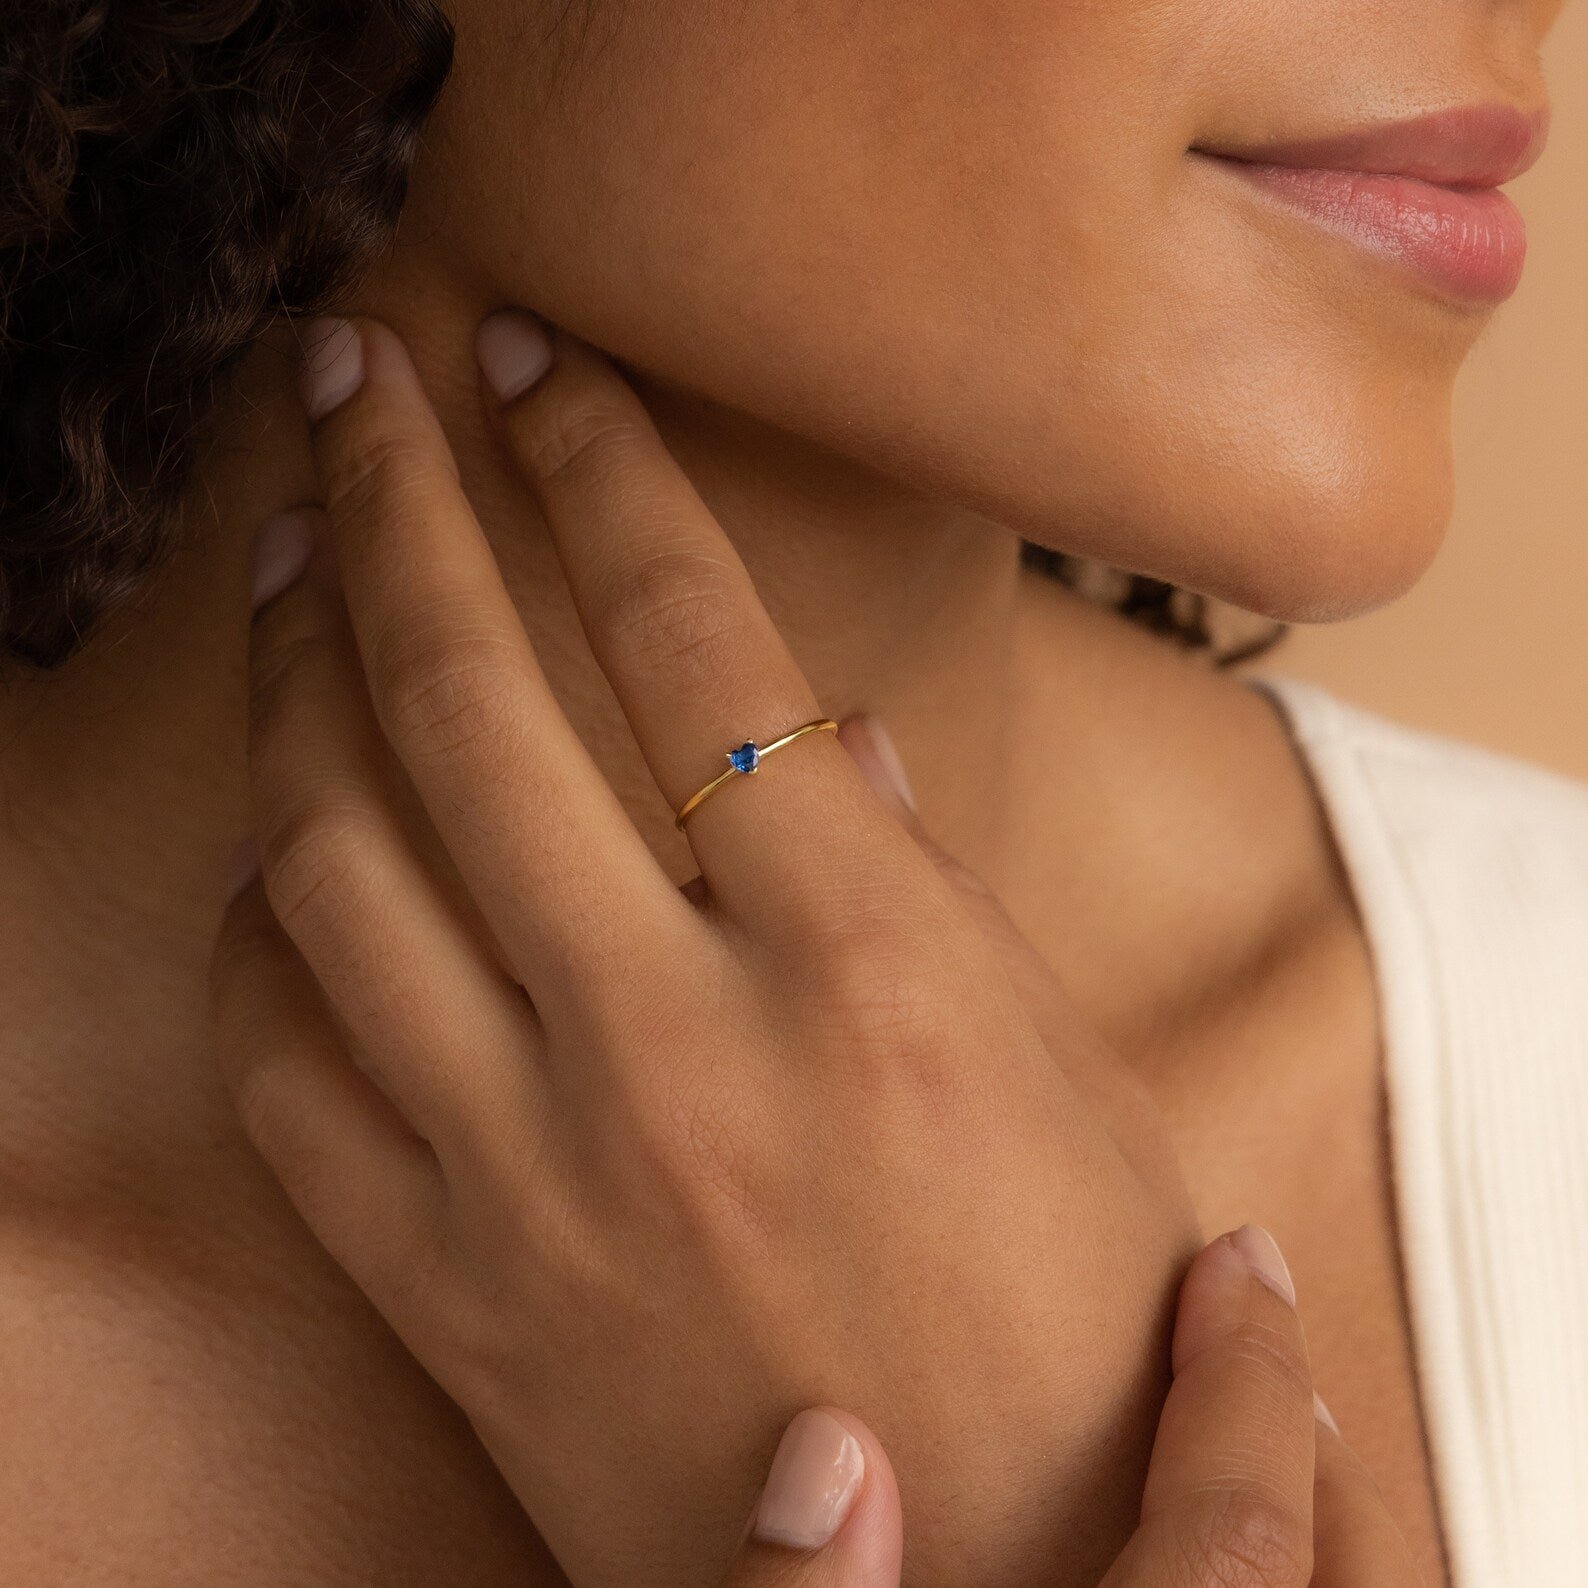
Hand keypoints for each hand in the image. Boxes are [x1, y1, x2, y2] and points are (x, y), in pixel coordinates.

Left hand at [211, 310, 1200, 1586]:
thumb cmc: (1073, 1324)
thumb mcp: (1055, 1069)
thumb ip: (923, 880)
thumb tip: (821, 732)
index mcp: (871, 969)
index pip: (694, 642)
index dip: (603, 469)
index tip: (542, 362)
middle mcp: (678, 1045)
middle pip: (471, 702)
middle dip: (391, 498)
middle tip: (349, 374)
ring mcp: (534, 1169)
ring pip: (335, 858)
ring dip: (293, 676)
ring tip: (286, 560)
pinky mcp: (446, 1287)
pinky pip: (286, 1065)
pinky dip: (263, 928)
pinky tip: (278, 849)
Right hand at [723, 1232, 1422, 1587]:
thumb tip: (826, 1447)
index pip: (1231, 1541)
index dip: (1248, 1376)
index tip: (1240, 1258)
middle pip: (1350, 1578)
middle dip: (1317, 1437)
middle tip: (1270, 1327)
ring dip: (1331, 1516)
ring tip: (1273, 1425)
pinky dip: (1307, 1575)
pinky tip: (1230, 1543)